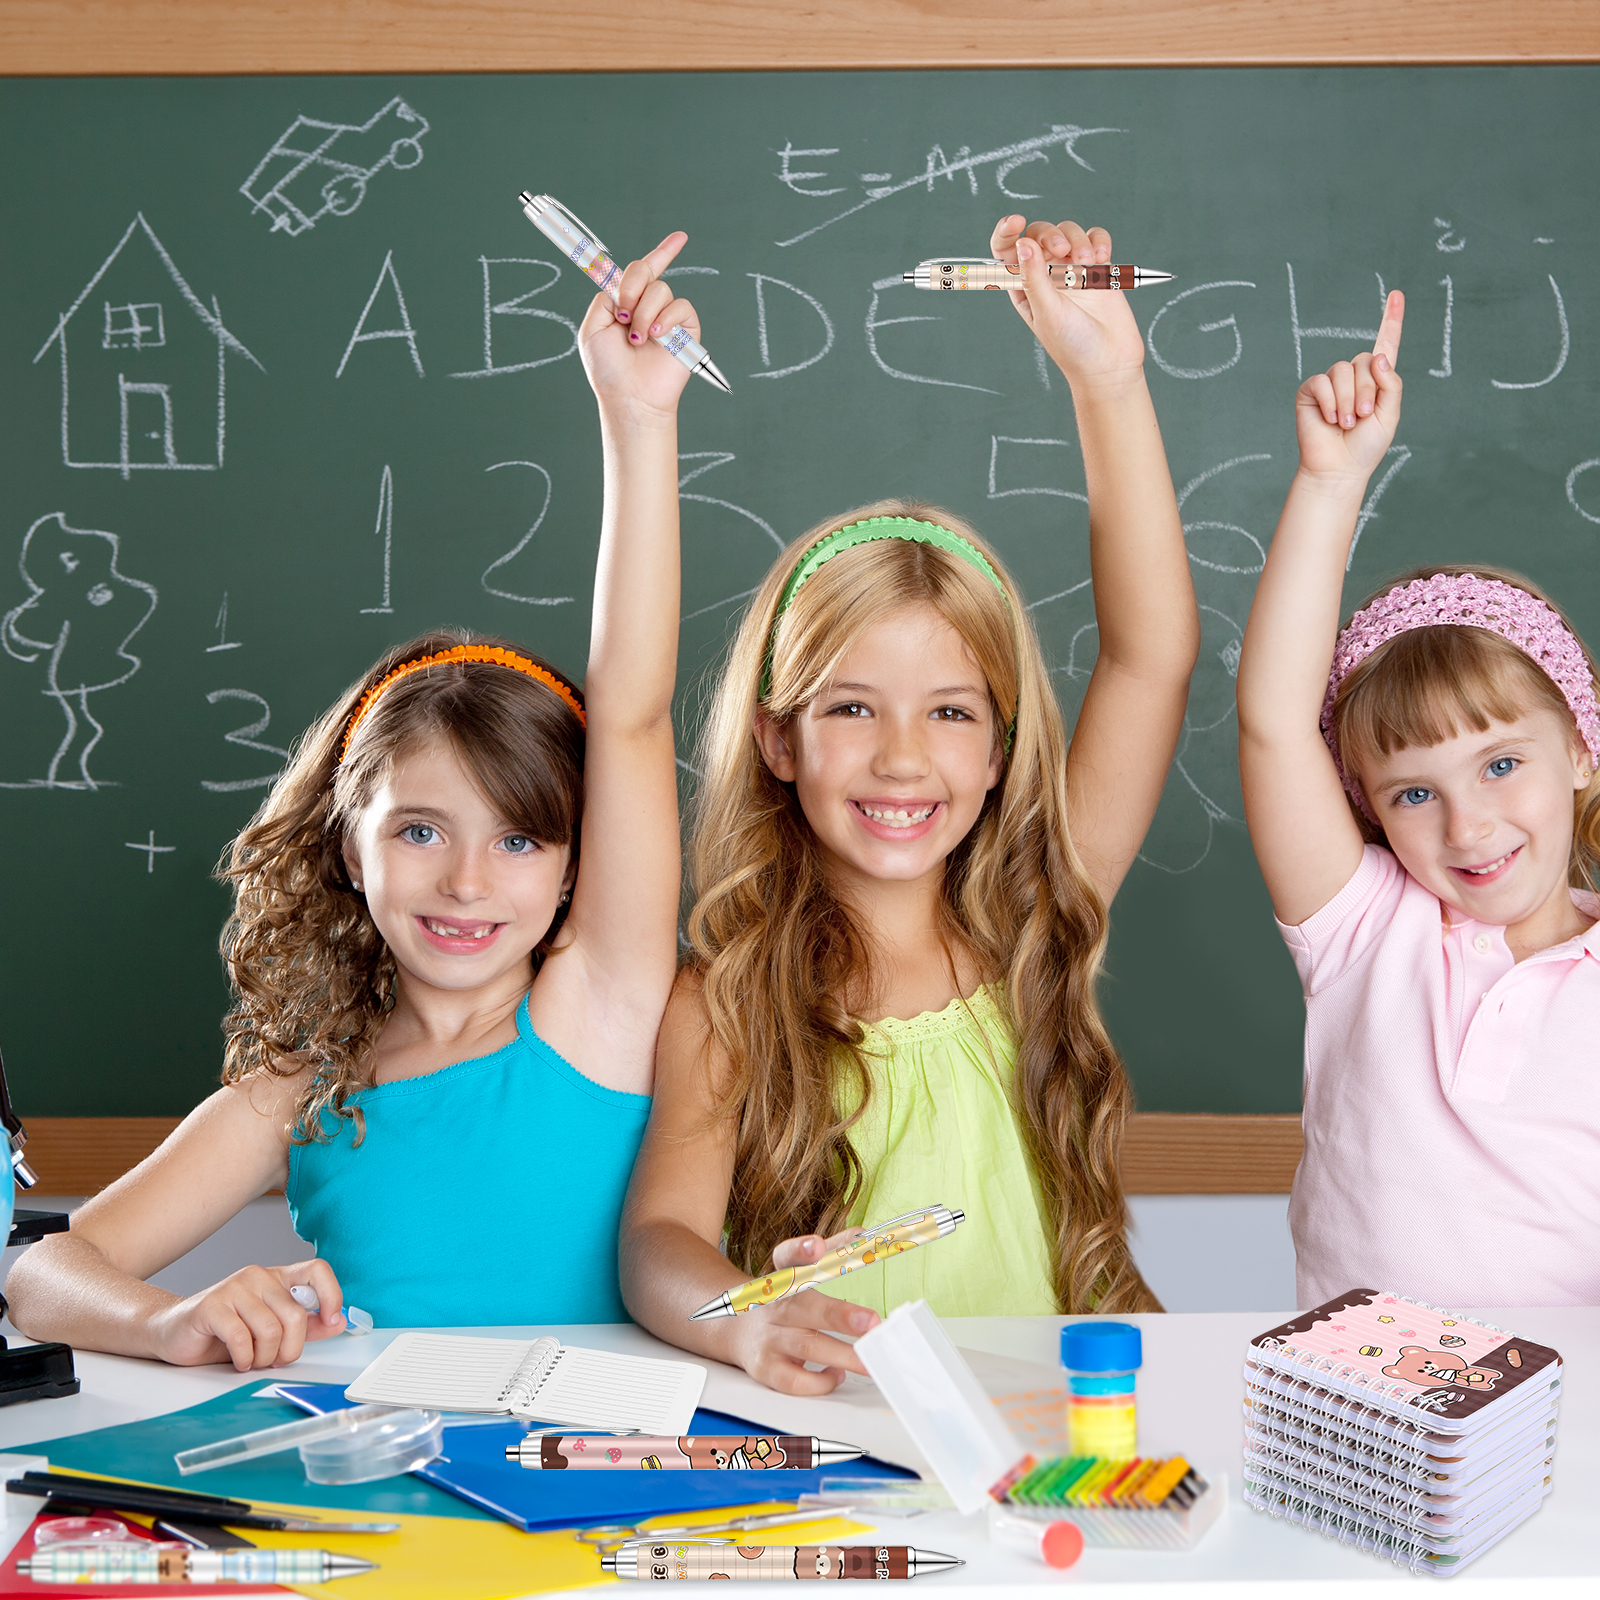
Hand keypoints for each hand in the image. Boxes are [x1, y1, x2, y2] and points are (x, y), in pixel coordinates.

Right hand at [148, 1258, 346, 1370]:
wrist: (173, 1332)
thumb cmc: (225, 1331)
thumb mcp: (271, 1328)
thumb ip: (305, 1325)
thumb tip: (340, 1322)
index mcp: (277, 1278)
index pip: (317, 1270)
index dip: (331, 1294)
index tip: (331, 1320)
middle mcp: (258, 1277)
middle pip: (296, 1315)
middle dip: (290, 1349)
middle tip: (276, 1360)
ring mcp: (234, 1288)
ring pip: (271, 1329)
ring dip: (265, 1357)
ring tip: (253, 1360)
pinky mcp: (211, 1305)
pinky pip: (241, 1338)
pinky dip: (244, 1358)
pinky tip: (239, 1360)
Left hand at [578, 232, 700, 421]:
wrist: (629, 396)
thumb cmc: (609, 369)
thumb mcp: (593, 327)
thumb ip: (606, 296)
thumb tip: (623, 283)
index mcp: (627, 303)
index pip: (644, 272)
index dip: (663, 252)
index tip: (681, 238)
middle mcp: (648, 307)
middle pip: (645, 271)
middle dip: (631, 288)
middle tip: (623, 316)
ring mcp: (668, 318)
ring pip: (660, 290)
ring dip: (644, 313)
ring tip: (638, 339)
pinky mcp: (686, 330)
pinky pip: (680, 306)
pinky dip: (666, 319)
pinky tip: (657, 337)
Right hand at [726, 1231, 880, 1394]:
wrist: (734, 1328)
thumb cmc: (780, 1300)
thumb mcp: (799, 1270)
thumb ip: (833, 1249)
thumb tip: (862, 1235)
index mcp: (781, 1275)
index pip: (786, 1256)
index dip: (801, 1250)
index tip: (818, 1245)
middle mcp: (772, 1305)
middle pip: (804, 1307)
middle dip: (841, 1315)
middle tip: (872, 1322)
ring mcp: (768, 1337)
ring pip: (807, 1347)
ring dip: (844, 1355)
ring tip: (871, 1360)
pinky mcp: (765, 1368)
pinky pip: (794, 1380)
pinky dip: (820, 1381)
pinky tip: (838, 1374)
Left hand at [991, 214, 1145, 387]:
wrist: (1110, 362)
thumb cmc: (1072, 345)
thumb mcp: (1047, 312)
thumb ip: (1034, 278)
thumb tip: (1022, 243)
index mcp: (1023, 286)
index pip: (1006, 250)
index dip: (1007, 231)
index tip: (1016, 222)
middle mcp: (1045, 275)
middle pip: (1040, 234)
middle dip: (1051, 235)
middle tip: (1064, 253)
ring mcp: (1072, 269)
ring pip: (1069, 231)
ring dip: (1079, 239)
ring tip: (1088, 262)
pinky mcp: (1098, 268)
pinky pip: (1095, 238)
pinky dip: (1098, 241)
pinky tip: (1101, 258)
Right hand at [1296, 290, 1404, 484]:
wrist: (1338, 468)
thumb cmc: (1366, 446)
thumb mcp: (1390, 414)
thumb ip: (1390, 384)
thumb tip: (1375, 356)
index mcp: (1376, 380)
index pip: (1385, 344)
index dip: (1391, 320)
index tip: (1397, 294)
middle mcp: (1353, 377)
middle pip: (1364, 360)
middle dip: (1367, 390)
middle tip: (1361, 418)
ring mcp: (1330, 383)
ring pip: (1343, 371)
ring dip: (1348, 401)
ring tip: (1346, 423)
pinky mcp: (1310, 391)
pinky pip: (1322, 382)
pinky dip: (1330, 402)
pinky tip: (1330, 420)